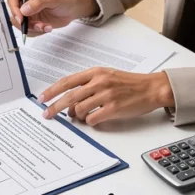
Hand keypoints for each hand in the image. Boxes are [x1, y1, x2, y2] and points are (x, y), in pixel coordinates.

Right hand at [7, 0, 96, 36]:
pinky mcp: (32, 22)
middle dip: (24, 23)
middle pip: (14, 14)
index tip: (21, 18)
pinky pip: (28, 31)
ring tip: (45, 26)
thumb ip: (38, 3)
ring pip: (20, 25)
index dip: (13, 9)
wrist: (72, 9)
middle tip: (36, 25)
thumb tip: (24, 10)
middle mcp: (25, 1)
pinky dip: (37, 32)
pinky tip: (47, 27)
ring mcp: (28, 13)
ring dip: (32, 29)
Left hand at [39, 68, 174, 125]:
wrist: (151, 88)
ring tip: (81, 116)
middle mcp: (99, 82)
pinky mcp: (114, 108)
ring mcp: (106, 95)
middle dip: (55, 107)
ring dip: (76, 116)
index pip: (67, 81)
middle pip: (69, 96)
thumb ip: (88, 85)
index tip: (42, 98)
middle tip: (47, 114)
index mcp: (96, 72)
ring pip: (79, 109)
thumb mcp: (107, 76)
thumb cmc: (129, 83)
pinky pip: (92, 119)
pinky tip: (94, 119)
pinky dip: (89, 122)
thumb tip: (71, 102)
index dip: (52, 91)